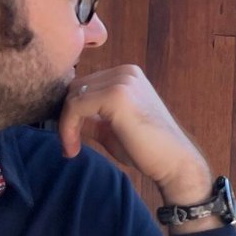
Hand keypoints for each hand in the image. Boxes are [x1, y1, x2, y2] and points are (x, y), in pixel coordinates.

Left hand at [60, 65, 209, 203]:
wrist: (173, 162)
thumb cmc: (147, 148)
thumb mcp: (111, 128)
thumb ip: (90, 118)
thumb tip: (62, 116)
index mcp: (127, 75)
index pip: (83, 85)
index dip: (71, 112)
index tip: (71, 139)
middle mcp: (125, 72)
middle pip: (75, 88)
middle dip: (67, 117)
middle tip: (71, 145)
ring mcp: (122, 81)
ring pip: (72, 97)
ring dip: (66, 125)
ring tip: (73, 148)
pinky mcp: (116, 95)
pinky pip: (75, 107)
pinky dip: (68, 128)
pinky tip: (74, 148)